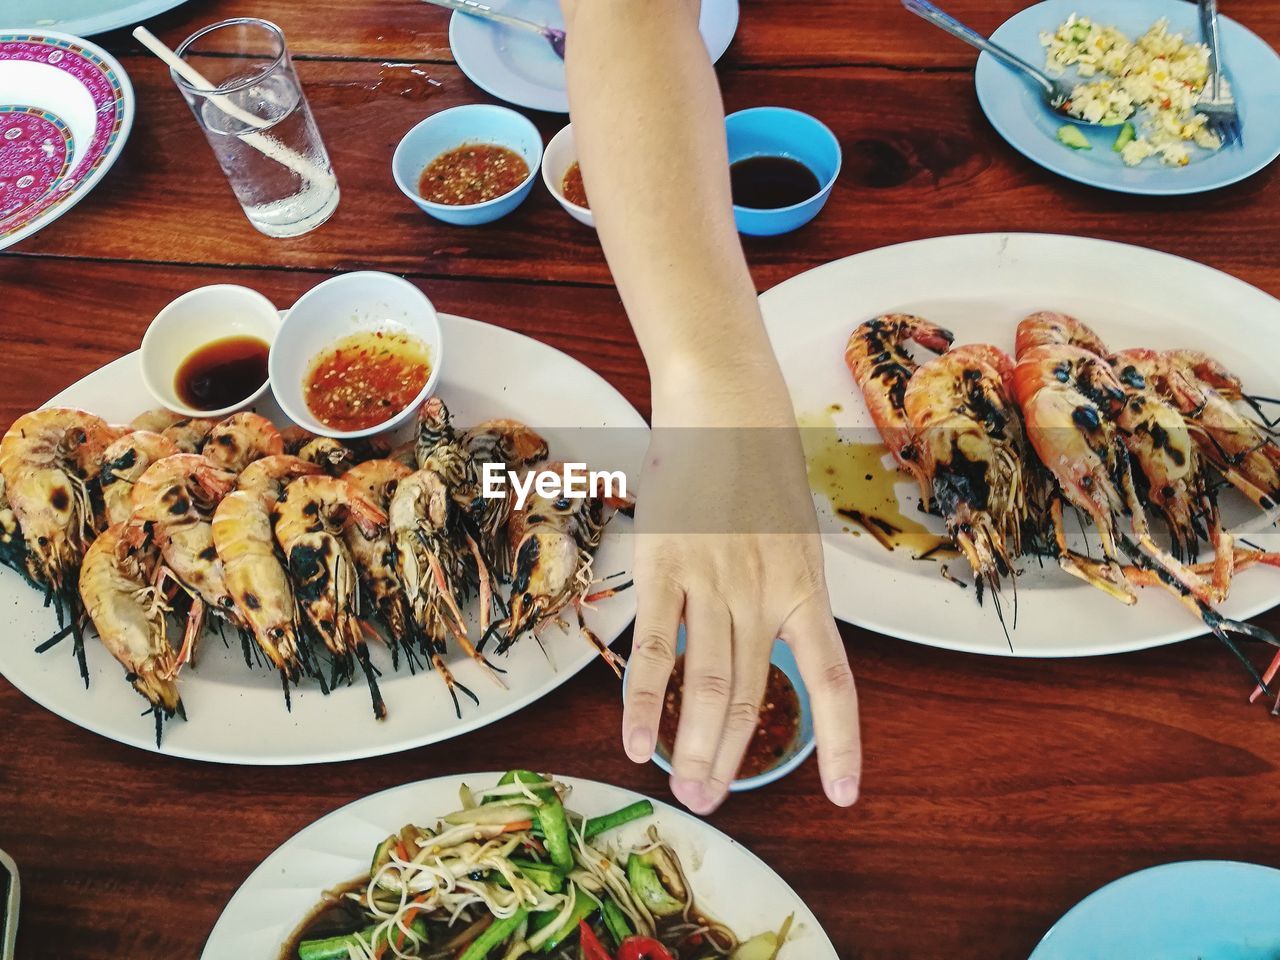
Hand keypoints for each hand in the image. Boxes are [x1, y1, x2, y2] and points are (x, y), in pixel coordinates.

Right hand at [621, 366, 862, 813]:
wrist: (724, 400)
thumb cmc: (758, 463)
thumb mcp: (792, 532)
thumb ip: (783, 589)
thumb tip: (773, 640)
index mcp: (806, 585)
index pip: (834, 679)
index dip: (842, 742)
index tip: (844, 794)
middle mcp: (766, 591)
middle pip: (754, 694)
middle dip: (732, 757)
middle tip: (713, 802)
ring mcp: (715, 579)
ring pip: (708, 681)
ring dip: (694, 745)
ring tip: (685, 789)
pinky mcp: (665, 564)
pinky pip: (655, 646)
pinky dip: (644, 701)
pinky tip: (636, 741)